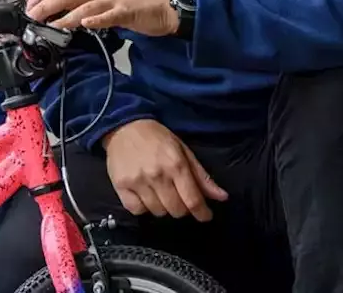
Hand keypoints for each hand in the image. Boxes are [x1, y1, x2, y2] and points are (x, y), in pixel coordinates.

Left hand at [27, 0, 177, 35]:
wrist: (167, 5)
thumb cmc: (135, 5)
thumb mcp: (106, 2)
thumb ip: (86, 6)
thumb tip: (62, 17)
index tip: (28, 8)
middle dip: (46, 5)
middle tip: (31, 18)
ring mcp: (114, 0)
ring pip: (85, 6)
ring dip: (67, 16)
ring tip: (52, 26)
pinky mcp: (128, 12)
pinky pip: (111, 16)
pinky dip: (97, 20)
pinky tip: (87, 25)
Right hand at [102, 120, 228, 220]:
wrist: (124, 126)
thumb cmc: (156, 137)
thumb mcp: (183, 150)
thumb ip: (201, 176)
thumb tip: (222, 197)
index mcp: (175, 164)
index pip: (192, 200)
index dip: (202, 213)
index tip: (205, 216)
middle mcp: (156, 175)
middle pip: (176, 210)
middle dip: (183, 208)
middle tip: (179, 198)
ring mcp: (137, 182)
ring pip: (158, 212)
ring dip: (163, 207)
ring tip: (160, 193)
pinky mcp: (121, 186)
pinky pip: (137, 210)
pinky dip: (143, 208)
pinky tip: (145, 196)